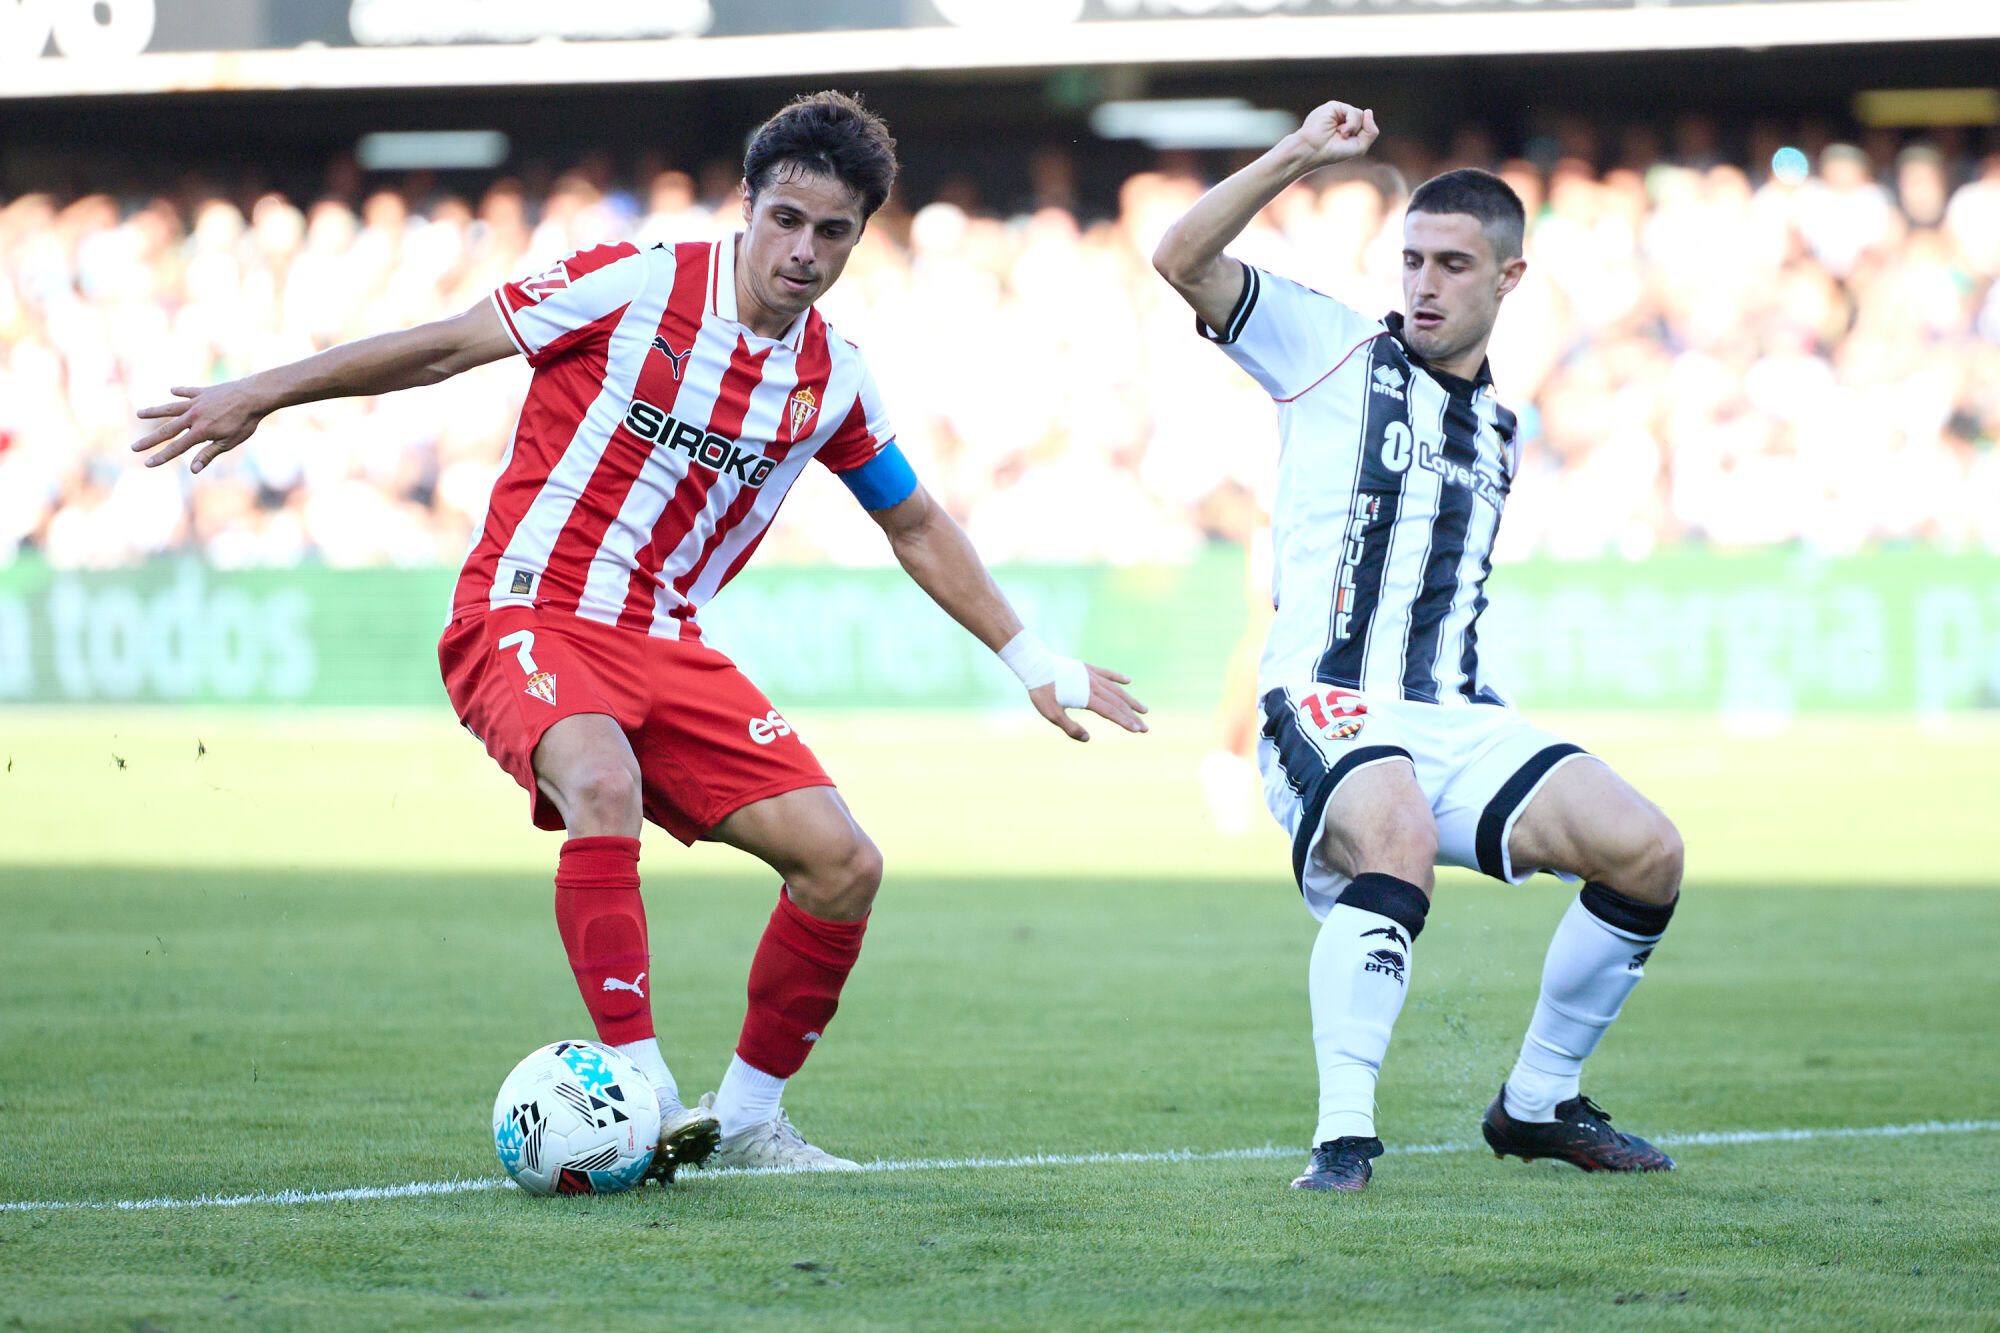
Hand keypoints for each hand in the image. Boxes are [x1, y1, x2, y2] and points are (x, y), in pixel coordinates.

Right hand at [130, 380, 268, 473]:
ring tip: (139, 413)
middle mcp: (193, 416)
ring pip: (171, 408)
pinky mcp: (204, 392)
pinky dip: (180, 391)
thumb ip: (209, 454)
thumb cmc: (245, 422)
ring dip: (154, 411)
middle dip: (150, 440)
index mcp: (200, 431)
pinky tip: (172, 390)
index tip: (146, 463)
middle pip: (167, 430)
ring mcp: (197, 402)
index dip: (161, 456)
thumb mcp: (229, 442)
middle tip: (133, 447)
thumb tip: (193, 470)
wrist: (254, 396)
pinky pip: (188, 392)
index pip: (176, 447)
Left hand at [1029, 665, 1148, 742]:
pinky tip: (1128, 681)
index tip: (1138, 730)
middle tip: (1146, 727)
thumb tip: (1087, 738)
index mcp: (1086, 697)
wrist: (1036, 665)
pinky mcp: (1087, 668)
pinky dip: (1118, 677)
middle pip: (1118, 703)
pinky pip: (1107, 673)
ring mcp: (1092, 675)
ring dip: (1131, 700)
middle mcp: (1093, 685)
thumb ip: (1070, 727)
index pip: (1111, 712)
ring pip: (1116, 689)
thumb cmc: (1042, 691)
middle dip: (1133, 716)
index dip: (1125, 722)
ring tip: (1144, 709)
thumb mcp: (1052, 714)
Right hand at [1288, 100, 1378, 170]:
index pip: (1367, 126)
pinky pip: (1353, 111)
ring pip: (1360, 114)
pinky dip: (1351, 123)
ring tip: (1340, 134)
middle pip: (1365, 120)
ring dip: (1354, 128)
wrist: (1312, 150)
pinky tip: (1339, 130)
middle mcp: (1344, 119)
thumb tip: (1368, 111)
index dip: (1363, 135)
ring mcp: (1339, 112)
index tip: (1348, 144)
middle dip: (1358, 132)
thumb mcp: (1359, 147)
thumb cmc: (1332, 152)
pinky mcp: (1333, 106)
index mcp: (1349, 128)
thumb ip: (1371, 131)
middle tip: (1343, 139)